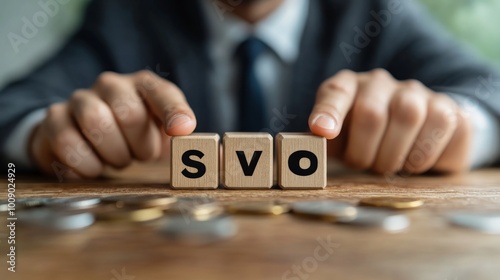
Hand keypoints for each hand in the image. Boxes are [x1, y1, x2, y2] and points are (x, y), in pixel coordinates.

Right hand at [30, 71, 195, 177]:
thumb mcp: (163, 137)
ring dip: (113, 154)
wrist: (89, 141)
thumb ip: (183, 140)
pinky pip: (68, 143)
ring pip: (95, 121)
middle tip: (142, 156)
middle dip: (140, 146)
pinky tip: (94, 168)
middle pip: (129, 112)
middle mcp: (111, 85)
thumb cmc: (137, 138)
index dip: (174, 113)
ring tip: (119, 160)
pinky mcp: (54, 119)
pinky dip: (86, 165)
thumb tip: (193, 145)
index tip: (181, 132)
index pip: (163, 93)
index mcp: (144, 86)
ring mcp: (80, 99)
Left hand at [309, 69, 471, 174]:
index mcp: (347, 88)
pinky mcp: (448, 108)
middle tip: (363, 165)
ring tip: (388, 165)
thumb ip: (318, 146)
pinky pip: (442, 127)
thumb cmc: (364, 141)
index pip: (335, 93)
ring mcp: (416, 93)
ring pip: (408, 116)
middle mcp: (380, 84)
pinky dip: (425, 155)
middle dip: (363, 152)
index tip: (322, 131)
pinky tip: (415, 161)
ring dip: (394, 155)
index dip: (328, 112)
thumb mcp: (337, 142)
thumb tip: (304, 155)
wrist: (415, 133)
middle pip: (370, 113)